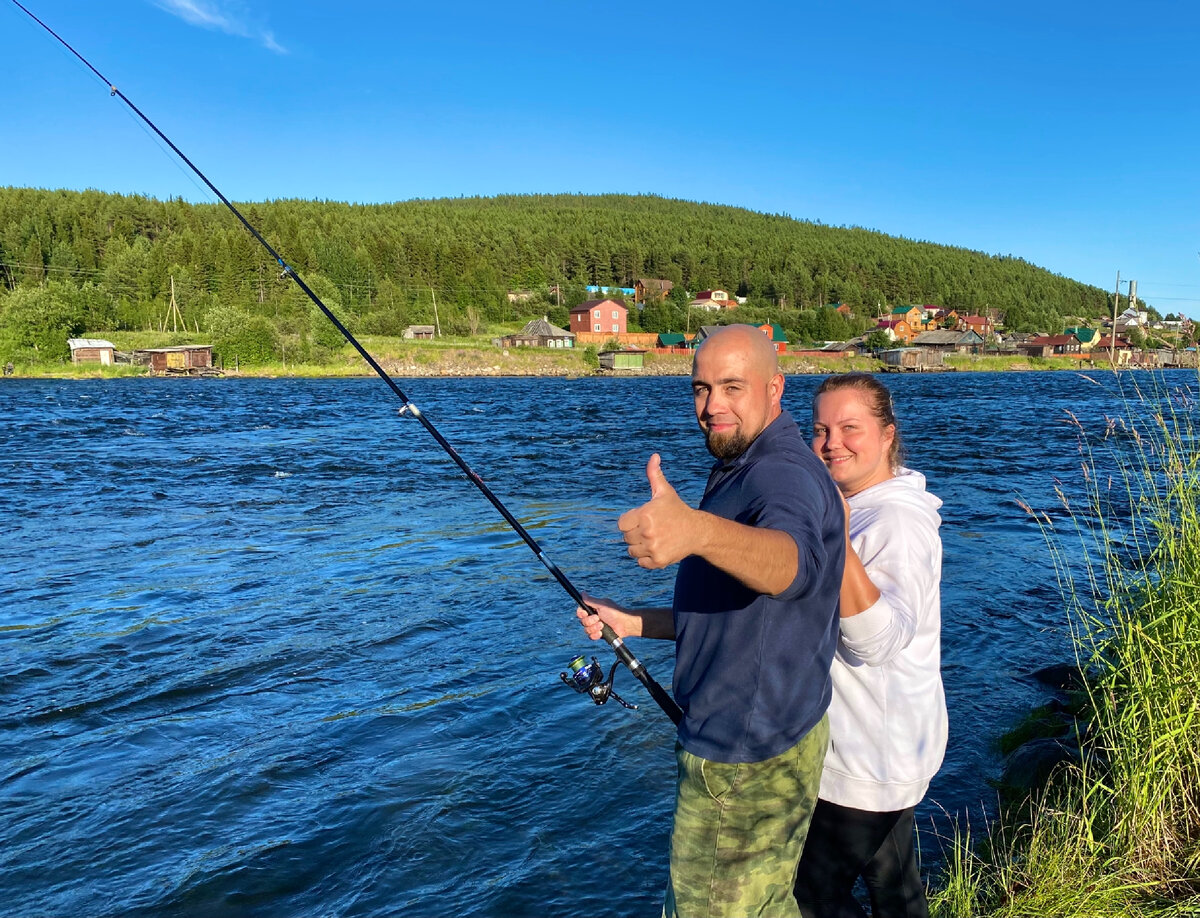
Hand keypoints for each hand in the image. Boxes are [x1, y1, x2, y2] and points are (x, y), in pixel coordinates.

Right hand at [575, 593, 635, 639]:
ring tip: (602, 625)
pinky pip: (591, 636)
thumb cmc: (614, 612)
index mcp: (593, 609)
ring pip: (586, 630)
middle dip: (590, 621)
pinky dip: (595, 635)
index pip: (580, 611)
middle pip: (582, 621)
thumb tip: (582, 593)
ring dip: (594, 628)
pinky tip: (601, 633)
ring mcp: (596, 626)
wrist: (624, 624)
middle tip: (598, 618)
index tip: (585, 613)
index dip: (581, 613)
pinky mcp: (599, 634)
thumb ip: (590, 600)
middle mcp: (593, 617)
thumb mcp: (601, 604)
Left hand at [617, 454, 697, 568]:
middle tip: (652, 529)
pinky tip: (658, 548)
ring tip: (655, 538)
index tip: (642, 520)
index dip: (630, 522)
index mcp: (645, 514)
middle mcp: (647, 532)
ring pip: (632, 551)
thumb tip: (654, 456)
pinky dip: (647, 558)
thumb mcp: (665, 492)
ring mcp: (653, 548)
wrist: (697, 531)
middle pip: (626, 538)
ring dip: (640, 547)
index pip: (621, 524)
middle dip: (636, 533)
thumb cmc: (677, 510)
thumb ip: (654, 475)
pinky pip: (641, 562)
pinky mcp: (658, 561)